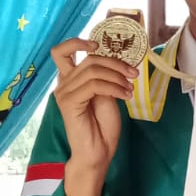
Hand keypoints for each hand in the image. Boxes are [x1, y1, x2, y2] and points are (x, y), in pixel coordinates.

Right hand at [50, 38, 137, 174]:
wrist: (98, 152)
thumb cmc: (102, 127)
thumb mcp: (106, 95)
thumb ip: (104, 78)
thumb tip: (114, 62)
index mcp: (70, 80)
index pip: (61, 52)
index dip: (77, 42)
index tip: (98, 46)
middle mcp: (63, 84)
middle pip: (89, 59)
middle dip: (116, 63)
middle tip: (133, 74)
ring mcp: (64, 93)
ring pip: (93, 70)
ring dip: (118, 77)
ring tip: (129, 89)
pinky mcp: (69, 103)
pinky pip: (94, 85)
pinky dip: (114, 87)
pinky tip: (125, 96)